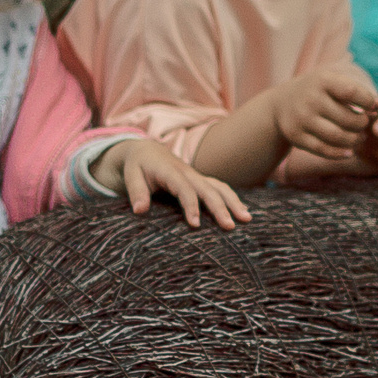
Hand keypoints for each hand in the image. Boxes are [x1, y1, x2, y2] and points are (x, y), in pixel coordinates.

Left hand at [94, 138, 248, 226]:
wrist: (148, 151)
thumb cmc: (138, 166)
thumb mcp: (131, 175)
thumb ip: (136, 192)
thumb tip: (139, 211)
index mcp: (170, 171)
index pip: (184, 189)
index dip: (190, 205)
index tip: (196, 224)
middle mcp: (188, 173)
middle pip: (208, 189)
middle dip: (220, 208)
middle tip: (230, 226)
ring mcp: (197, 177)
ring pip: (219, 187)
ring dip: (234, 202)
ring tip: (247, 219)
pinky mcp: (202, 181)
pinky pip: (220, 188)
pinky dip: (233, 199)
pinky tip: (244, 213)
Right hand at [272, 63, 377, 158]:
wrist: (281, 104)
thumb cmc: (319, 91)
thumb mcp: (334, 82)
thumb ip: (360, 91)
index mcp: (322, 80)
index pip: (352, 92)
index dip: (368, 102)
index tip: (372, 106)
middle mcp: (310, 99)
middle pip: (348, 119)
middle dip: (363, 125)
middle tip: (366, 125)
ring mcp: (302, 119)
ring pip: (338, 137)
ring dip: (354, 140)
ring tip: (360, 137)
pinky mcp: (296, 137)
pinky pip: (324, 150)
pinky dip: (340, 153)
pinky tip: (349, 150)